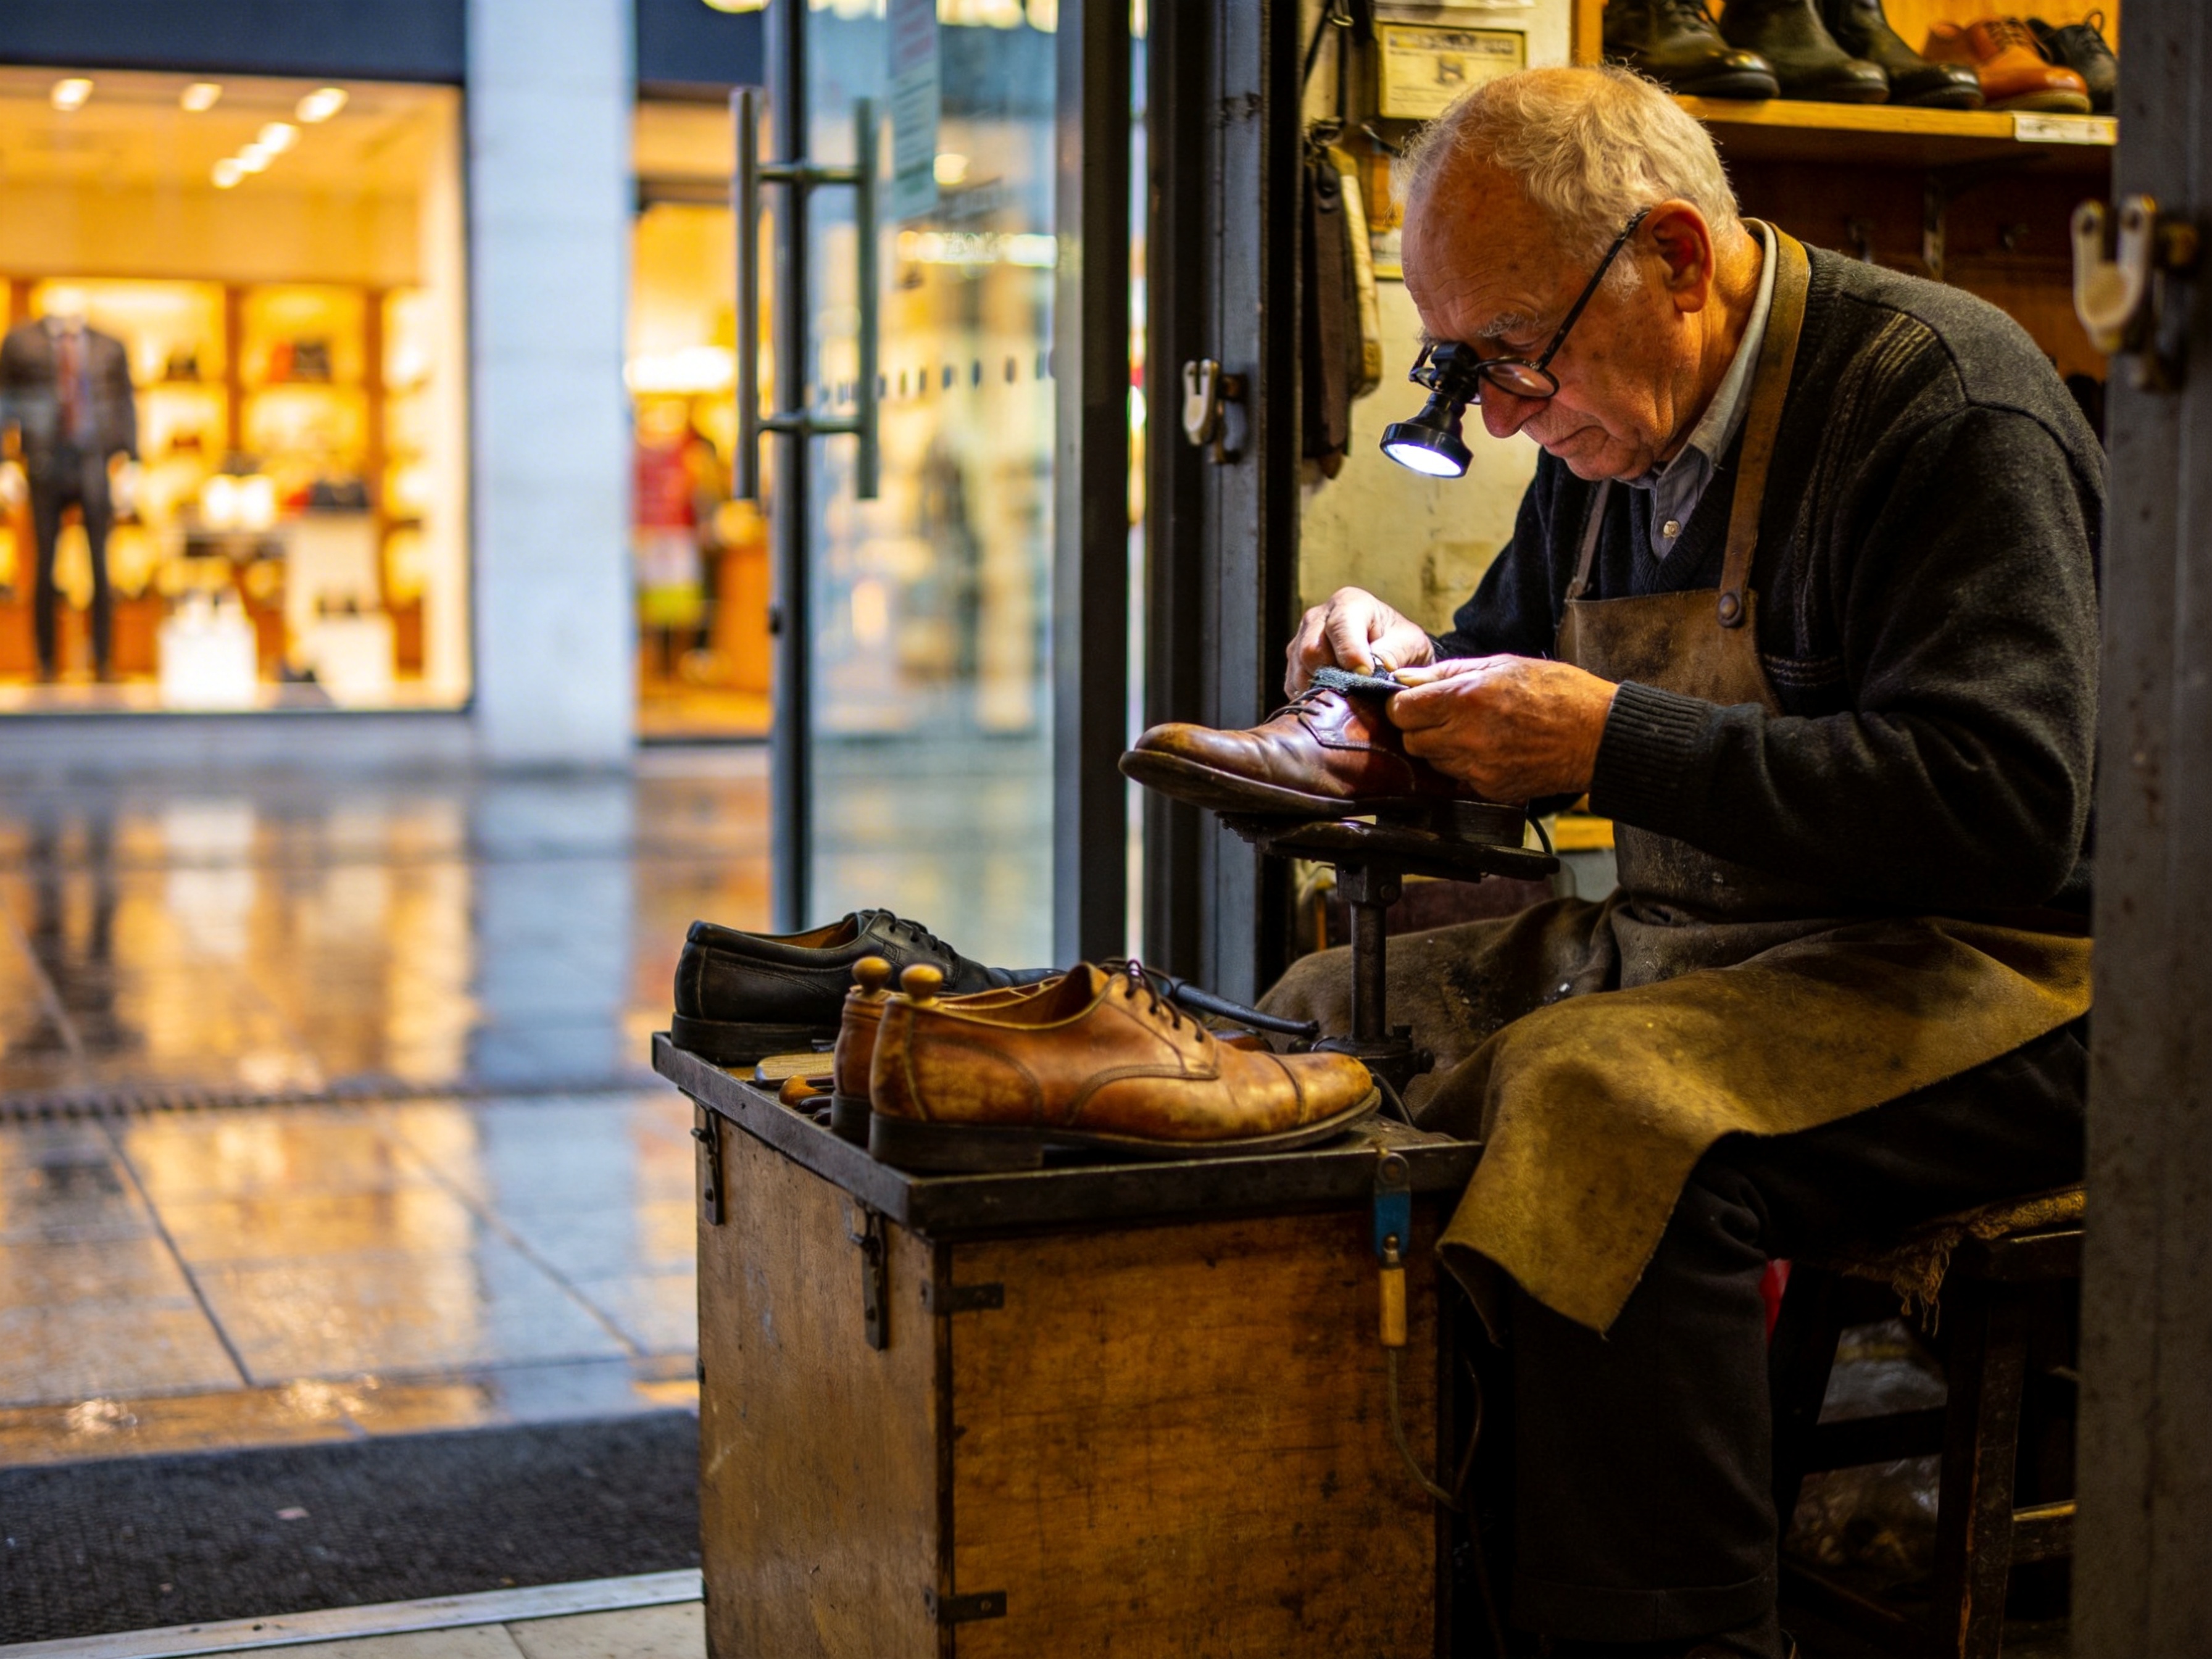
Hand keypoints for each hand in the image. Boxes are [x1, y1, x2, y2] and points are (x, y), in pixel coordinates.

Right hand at [1284, 587, 1435, 694]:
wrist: (1390, 655)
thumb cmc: (1402, 645)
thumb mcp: (1411, 644)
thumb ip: (1396, 652)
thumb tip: (1378, 667)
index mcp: (1349, 603)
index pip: (1339, 627)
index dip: (1350, 653)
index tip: (1367, 675)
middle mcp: (1318, 617)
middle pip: (1311, 651)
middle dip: (1335, 677)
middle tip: (1359, 694)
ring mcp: (1300, 641)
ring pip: (1299, 671)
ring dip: (1324, 691)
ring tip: (1351, 700)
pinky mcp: (1294, 665)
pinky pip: (1294, 686)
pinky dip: (1314, 699)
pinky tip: (1336, 701)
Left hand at [1388, 655, 1618, 800]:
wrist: (1598, 735)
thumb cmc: (1558, 692)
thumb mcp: (1502, 665)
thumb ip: (1447, 674)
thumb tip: (1406, 679)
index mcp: (1465, 698)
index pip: (1401, 711)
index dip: (1403, 705)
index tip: (1414, 701)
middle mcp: (1466, 736)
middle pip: (1411, 740)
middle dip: (1420, 727)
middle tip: (1445, 716)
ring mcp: (1477, 767)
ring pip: (1433, 761)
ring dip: (1443, 747)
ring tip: (1474, 731)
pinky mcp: (1490, 788)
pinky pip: (1459, 778)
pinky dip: (1466, 766)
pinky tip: (1491, 750)